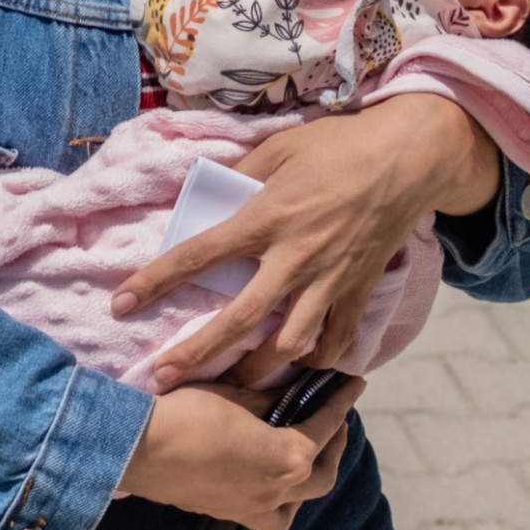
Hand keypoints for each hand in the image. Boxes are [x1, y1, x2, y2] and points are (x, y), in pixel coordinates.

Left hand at [110, 94, 497, 383]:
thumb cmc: (338, 146)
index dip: (156, 280)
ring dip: (257, 369)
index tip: (121, 304)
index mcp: (266, 217)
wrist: (408, 159)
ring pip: (289, 344)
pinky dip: (316, 359)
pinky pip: (336, 339)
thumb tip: (204, 192)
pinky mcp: (359, 290)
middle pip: (239, 319)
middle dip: (198, 353)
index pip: (199, 254)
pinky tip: (297, 368)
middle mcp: (294, 257)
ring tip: (232, 383)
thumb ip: (239, 175)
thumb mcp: (278, 148)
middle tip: (163, 378)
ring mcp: (330, 279)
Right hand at [116, 377, 364, 529]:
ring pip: (299, 503)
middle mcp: (279, 492)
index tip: (354, 385)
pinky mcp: (228, 514)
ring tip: (306, 458)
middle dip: (334, 445)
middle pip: (323, 473)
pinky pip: (269, 517)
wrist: (140, 449)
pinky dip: (279, 503)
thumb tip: (291, 395)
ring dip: (310, 480)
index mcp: (289, 458)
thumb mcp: (237, 396)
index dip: (341, 402)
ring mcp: (254, 509)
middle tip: (334, 421)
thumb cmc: (189, 414)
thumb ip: (271, 399)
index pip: (325, 426)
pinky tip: (268, 485)